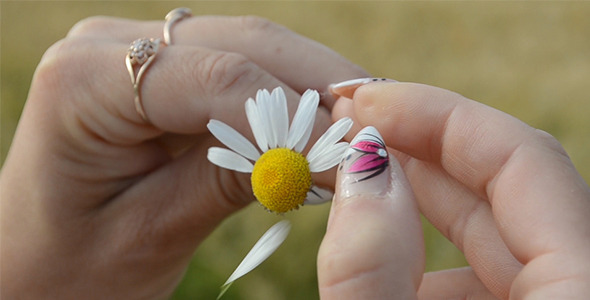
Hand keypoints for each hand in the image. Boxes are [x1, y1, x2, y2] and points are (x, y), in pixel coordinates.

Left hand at [0, 15, 366, 297]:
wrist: (32, 264)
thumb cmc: (70, 268)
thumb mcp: (150, 235)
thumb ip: (230, 181)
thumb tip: (323, 152)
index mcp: (81, 83)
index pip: (213, 75)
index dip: (290, 111)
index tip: (349, 154)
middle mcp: (110, 46)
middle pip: (245, 44)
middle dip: (317, 88)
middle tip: (375, 135)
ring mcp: (141, 52)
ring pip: (255, 48)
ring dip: (310, 89)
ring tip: (356, 135)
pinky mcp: (168, 72)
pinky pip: (245, 68)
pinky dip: (288, 96)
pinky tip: (318, 127)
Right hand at [319, 80, 589, 298]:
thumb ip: (371, 276)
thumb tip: (363, 172)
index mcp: (581, 293)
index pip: (526, 160)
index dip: (439, 117)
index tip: (367, 104)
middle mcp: (582, 293)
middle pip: (507, 192)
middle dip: (418, 153)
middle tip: (351, 129)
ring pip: (494, 240)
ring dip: (414, 210)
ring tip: (349, 190)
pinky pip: (488, 282)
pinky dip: (426, 264)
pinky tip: (376, 262)